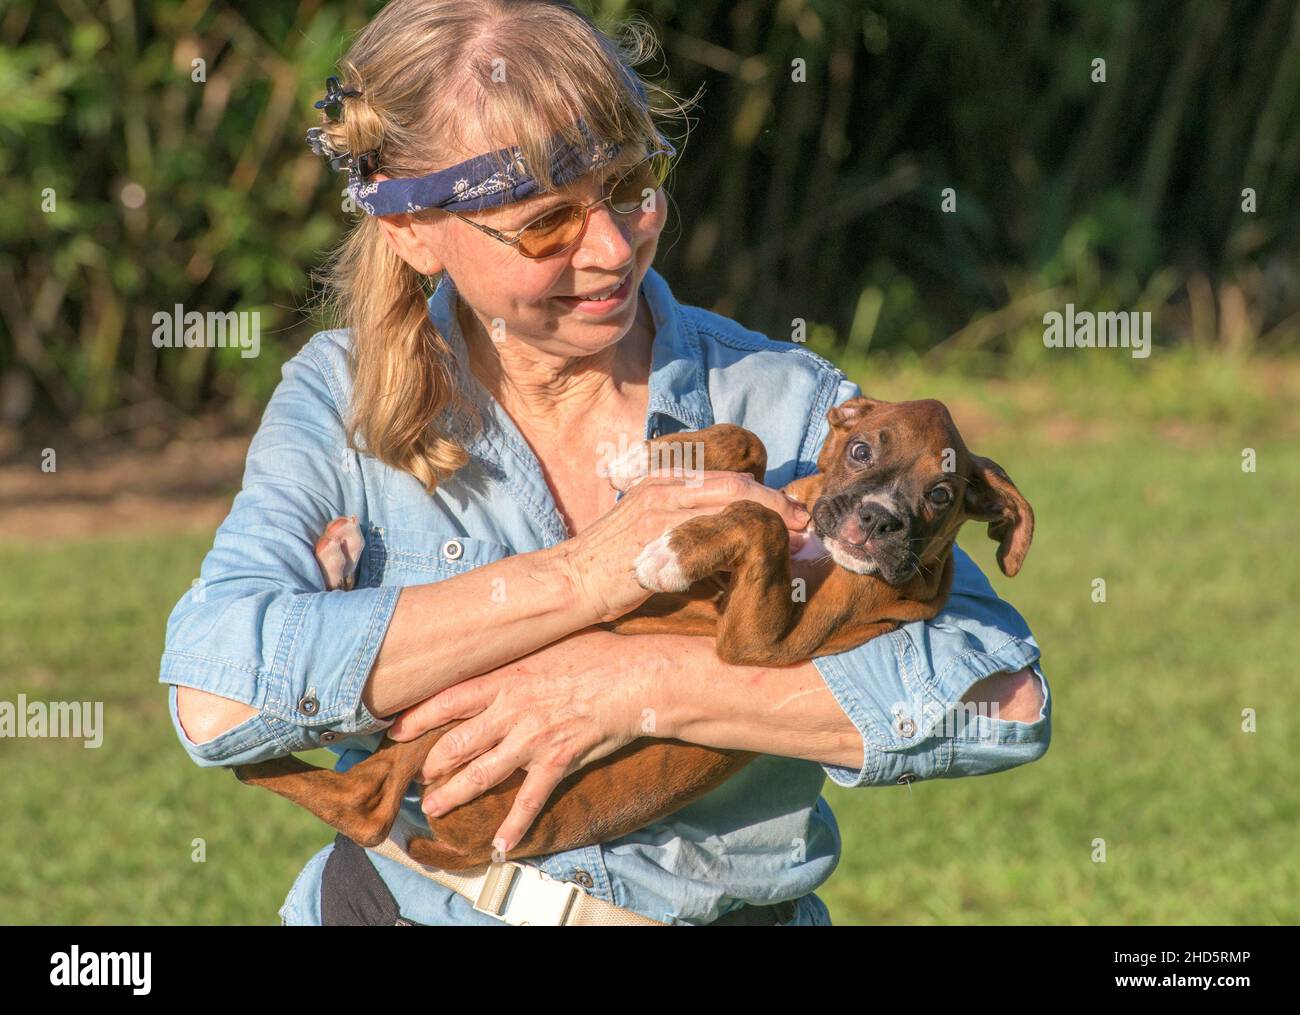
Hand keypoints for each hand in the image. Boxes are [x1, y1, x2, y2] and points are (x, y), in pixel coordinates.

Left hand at [386, 629, 658, 854]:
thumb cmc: (598, 653)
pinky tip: (498, 846)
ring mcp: (533, 739)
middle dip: (432, 764)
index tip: (396, 731)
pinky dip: (513, 825)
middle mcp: (512, 711)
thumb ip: (521, 652)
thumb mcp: (550, 641)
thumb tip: (505, 644)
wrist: (635, 677)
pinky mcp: (557, 761)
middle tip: (417, 778)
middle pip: (458, 742)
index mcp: (507, 678)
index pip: (449, 700)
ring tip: (433, 807)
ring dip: (454, 793)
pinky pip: (529, 799)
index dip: (418, 718)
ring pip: (482, 773)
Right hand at [559, 470, 810, 622]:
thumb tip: (732, 532)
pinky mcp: (656, 535)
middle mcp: (664, 485)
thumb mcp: (650, 526)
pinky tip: (759, 560)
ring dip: (767, 520)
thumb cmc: (613, 562)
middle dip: (776, 502)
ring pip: (729, 503)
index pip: (726, 476)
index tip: (789, 512)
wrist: (572, 580)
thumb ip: (685, 519)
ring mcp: (659, 507)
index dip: (764, 492)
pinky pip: (709, 532)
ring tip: (793, 542)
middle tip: (803, 524)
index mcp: (664, 478)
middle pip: (735, 484)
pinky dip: (740, 543)